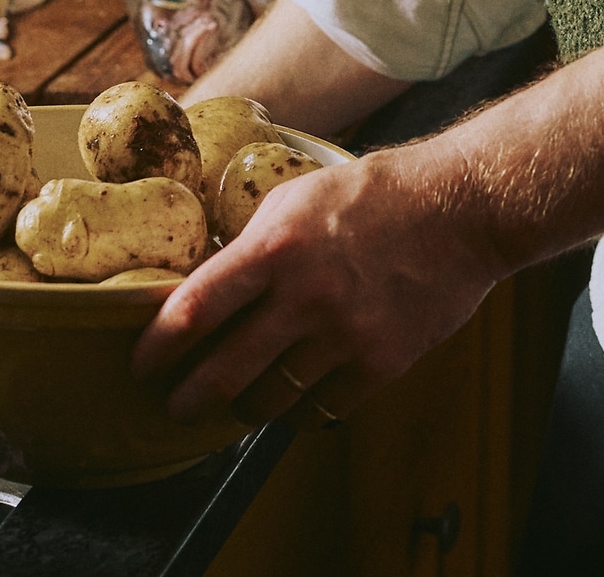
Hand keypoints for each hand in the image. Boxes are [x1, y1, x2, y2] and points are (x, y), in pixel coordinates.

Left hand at [133, 143, 498, 426]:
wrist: (460, 208)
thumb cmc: (379, 193)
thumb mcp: (301, 194)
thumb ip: (255, 240)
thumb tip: (213, 280)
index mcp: (277, 247)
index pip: (194, 310)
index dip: (158, 347)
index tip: (143, 363)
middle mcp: (304, 297)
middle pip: (222, 373)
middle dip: (189, 399)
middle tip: (177, 404)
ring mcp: (343, 336)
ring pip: (270, 400)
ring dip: (244, 409)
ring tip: (237, 403)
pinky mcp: (380, 363)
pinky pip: (322, 408)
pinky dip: (302, 409)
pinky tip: (296, 398)